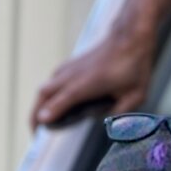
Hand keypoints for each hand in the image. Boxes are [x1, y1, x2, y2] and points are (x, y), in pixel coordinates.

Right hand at [31, 20, 155, 127]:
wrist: (129, 38)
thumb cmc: (134, 67)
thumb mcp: (136, 94)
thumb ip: (121, 111)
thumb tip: (109, 124)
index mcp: (86, 83)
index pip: (61, 102)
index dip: (49, 116)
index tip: (39, 131)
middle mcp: (72, 76)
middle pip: (44, 95)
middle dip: (35, 114)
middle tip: (35, 133)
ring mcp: (69, 69)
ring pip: (45, 87)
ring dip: (39, 104)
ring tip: (39, 121)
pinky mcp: (71, 65)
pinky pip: (52, 82)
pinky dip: (47, 95)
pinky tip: (52, 104)